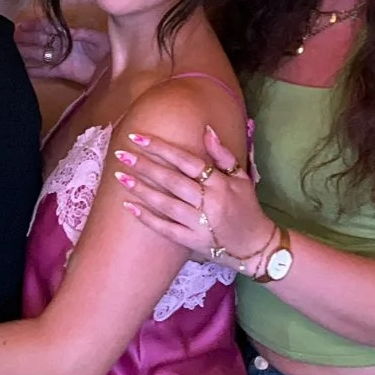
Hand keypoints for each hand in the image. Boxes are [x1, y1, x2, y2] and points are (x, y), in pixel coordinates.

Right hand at [13, 9, 108, 86]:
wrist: (116, 67)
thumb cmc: (108, 49)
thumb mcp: (94, 36)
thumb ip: (79, 33)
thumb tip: (62, 28)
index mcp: (70, 34)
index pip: (49, 28)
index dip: (35, 26)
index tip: (21, 25)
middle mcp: (63, 45)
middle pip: (41, 41)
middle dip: (26, 38)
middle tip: (10, 37)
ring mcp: (61, 59)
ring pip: (40, 54)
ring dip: (26, 52)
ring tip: (11, 49)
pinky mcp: (62, 72)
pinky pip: (45, 70)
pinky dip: (33, 70)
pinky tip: (22, 68)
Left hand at [116, 123, 265, 266]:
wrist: (255, 245)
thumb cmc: (246, 207)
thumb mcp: (241, 178)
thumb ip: (223, 154)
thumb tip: (206, 129)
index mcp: (221, 184)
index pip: (188, 161)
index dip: (162, 148)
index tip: (139, 137)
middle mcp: (210, 203)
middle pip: (172, 181)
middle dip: (145, 166)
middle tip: (121, 154)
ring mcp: (199, 224)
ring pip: (166, 204)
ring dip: (141, 189)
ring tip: (119, 176)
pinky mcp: (192, 241)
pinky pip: (166, 229)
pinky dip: (147, 218)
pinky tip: (129, 206)